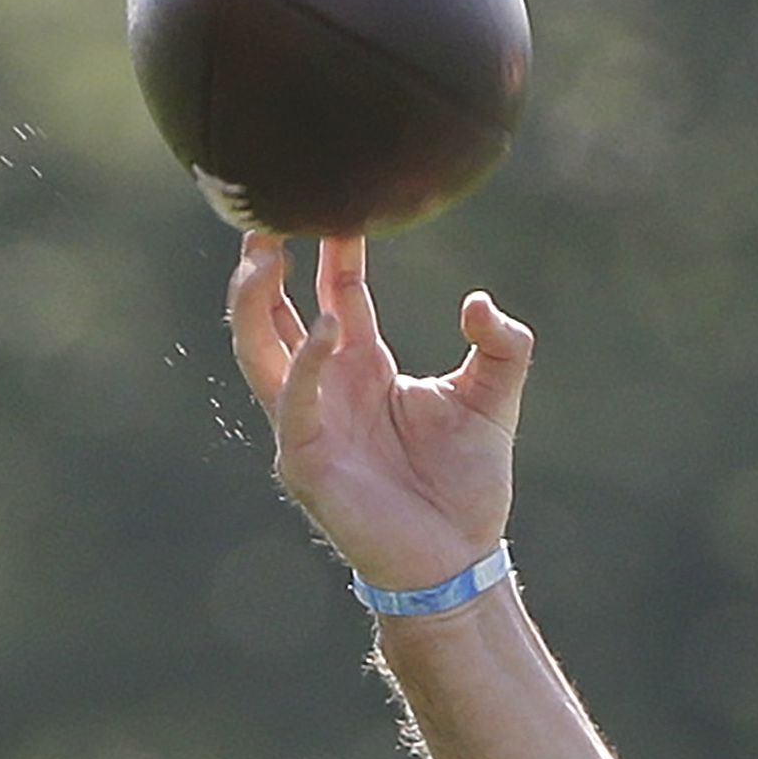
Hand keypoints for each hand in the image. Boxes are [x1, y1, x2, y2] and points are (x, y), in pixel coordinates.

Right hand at [225, 232, 529, 596]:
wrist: (459, 559)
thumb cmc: (467, 483)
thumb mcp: (494, 399)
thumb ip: (503, 347)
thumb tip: (481, 305)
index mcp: (363, 366)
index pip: (337, 294)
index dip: (333, 249)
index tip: (338, 199)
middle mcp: (326, 387)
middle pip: (275, 313)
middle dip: (265, 265)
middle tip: (268, 213)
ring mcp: (307, 424)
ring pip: (259, 350)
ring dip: (255, 302)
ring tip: (264, 254)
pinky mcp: (306, 462)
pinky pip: (293, 404)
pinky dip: (306, 365)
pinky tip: (326, 329)